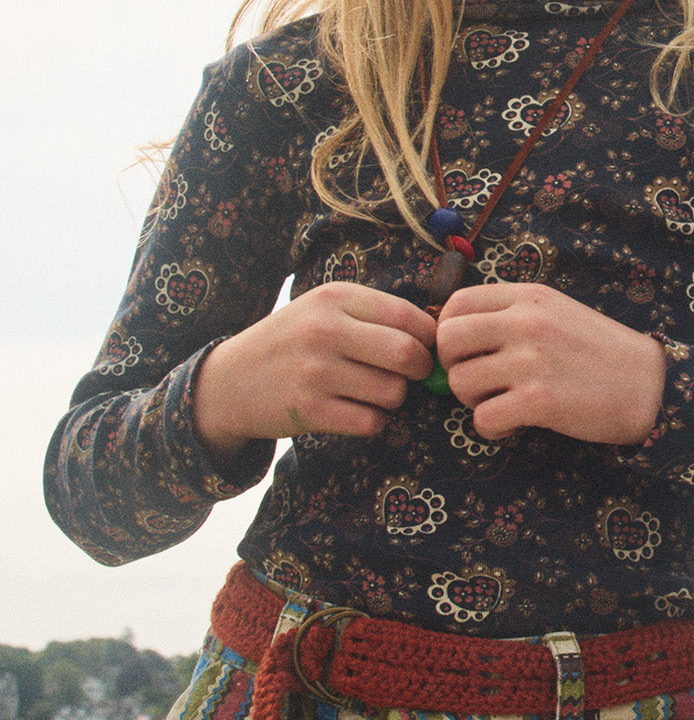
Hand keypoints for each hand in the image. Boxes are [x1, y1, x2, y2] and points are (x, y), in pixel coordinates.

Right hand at [194, 282, 435, 465]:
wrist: (229, 382)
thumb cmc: (291, 342)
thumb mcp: (324, 310)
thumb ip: (374, 315)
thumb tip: (439, 332)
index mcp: (335, 298)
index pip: (408, 316)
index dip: (429, 338)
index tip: (425, 349)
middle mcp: (325, 330)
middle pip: (408, 355)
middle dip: (420, 370)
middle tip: (409, 375)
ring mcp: (316, 371)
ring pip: (393, 392)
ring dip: (393, 398)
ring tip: (372, 392)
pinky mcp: (309, 410)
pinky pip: (371, 422)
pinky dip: (372, 421)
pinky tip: (353, 410)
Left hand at [436, 282, 665, 445]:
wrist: (650, 384)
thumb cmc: (598, 351)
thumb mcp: (556, 311)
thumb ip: (510, 315)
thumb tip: (452, 334)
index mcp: (528, 296)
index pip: (456, 304)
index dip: (448, 332)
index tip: (466, 352)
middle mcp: (526, 322)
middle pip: (447, 341)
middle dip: (453, 366)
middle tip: (478, 381)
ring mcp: (532, 360)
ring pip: (459, 382)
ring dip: (472, 401)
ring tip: (501, 403)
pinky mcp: (539, 400)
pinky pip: (482, 418)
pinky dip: (490, 427)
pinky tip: (512, 424)